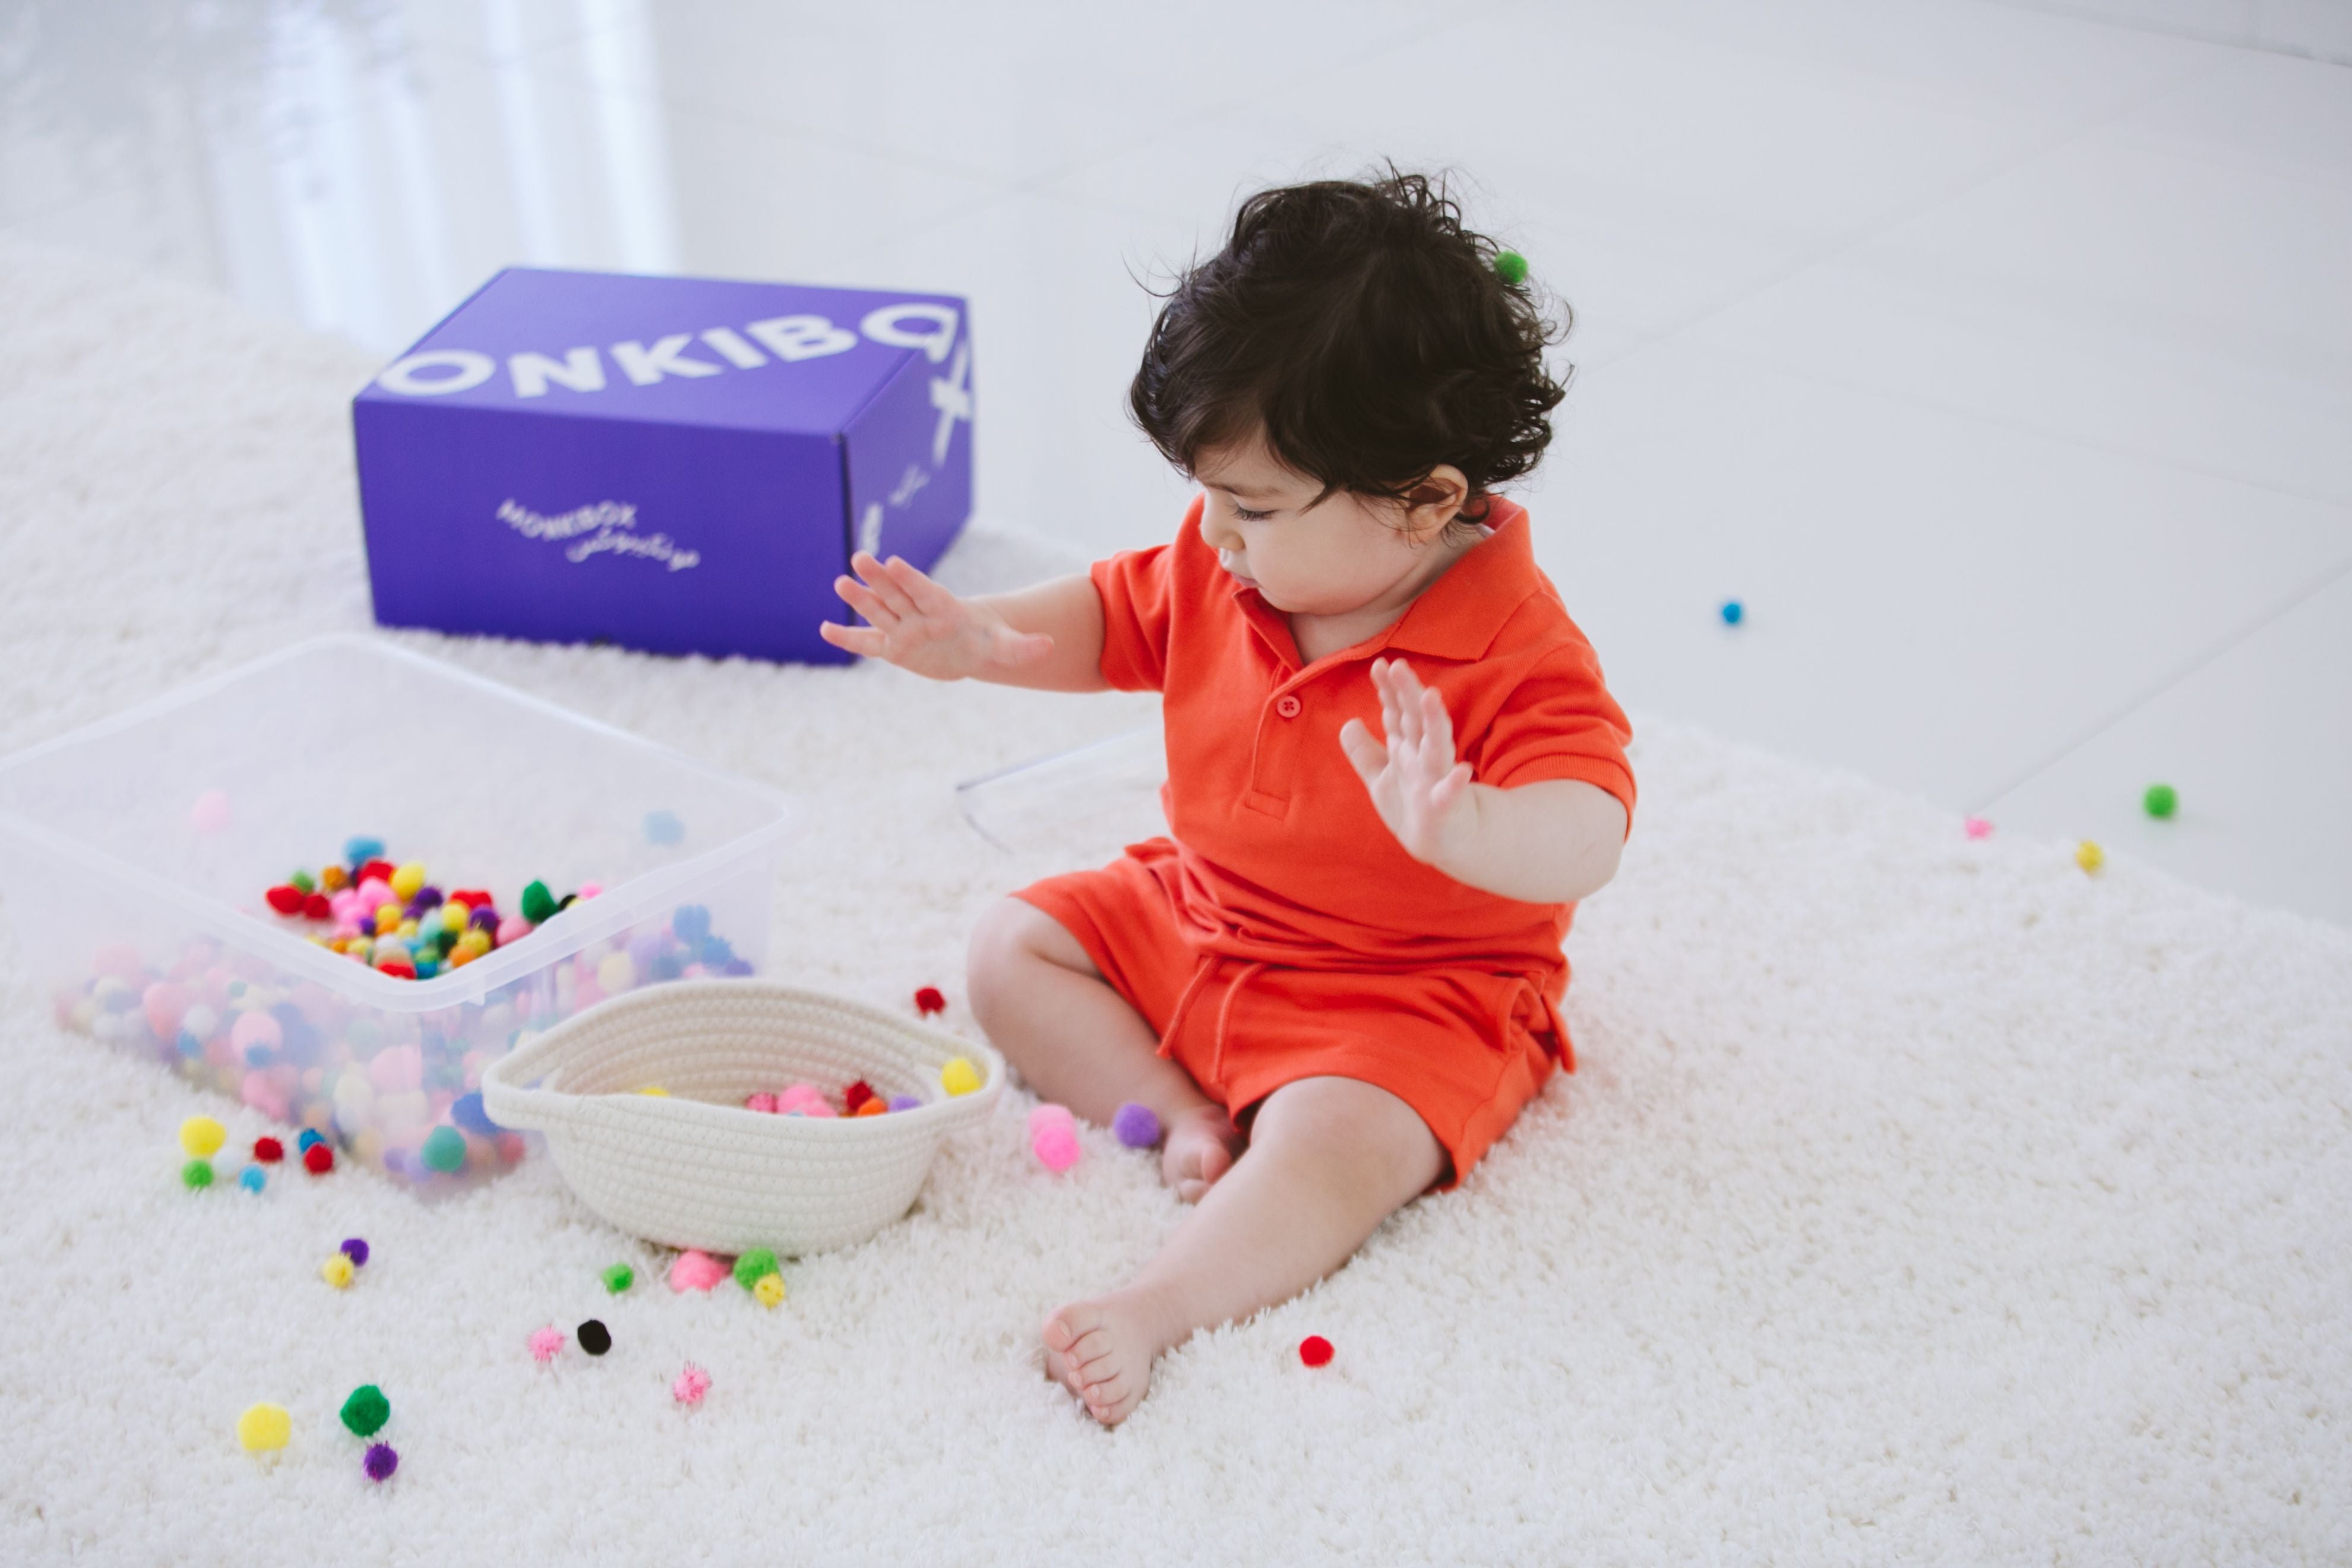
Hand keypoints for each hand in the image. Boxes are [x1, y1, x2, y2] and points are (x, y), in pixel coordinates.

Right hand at [819, 552, 1052, 679]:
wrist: (970, 645)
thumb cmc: (987, 640)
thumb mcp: (1006, 646)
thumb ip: (1023, 646)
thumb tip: (1050, 646)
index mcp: (944, 607)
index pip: (925, 589)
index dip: (910, 577)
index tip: (894, 561)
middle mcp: (918, 613)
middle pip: (896, 592)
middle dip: (879, 577)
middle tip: (861, 557)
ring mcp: (903, 627)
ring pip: (878, 611)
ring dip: (860, 598)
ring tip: (840, 582)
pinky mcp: (893, 646)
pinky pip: (867, 642)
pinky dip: (848, 638)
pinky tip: (825, 630)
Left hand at [1338, 658, 1479, 867]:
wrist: (1443, 843)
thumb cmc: (1412, 806)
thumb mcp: (1382, 777)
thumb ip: (1364, 751)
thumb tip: (1348, 722)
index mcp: (1408, 748)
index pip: (1398, 712)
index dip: (1389, 690)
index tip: (1380, 665)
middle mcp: (1423, 757)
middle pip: (1415, 719)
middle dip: (1408, 692)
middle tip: (1398, 665)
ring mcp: (1436, 779)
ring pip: (1436, 745)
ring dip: (1434, 721)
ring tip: (1431, 696)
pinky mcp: (1446, 807)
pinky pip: (1451, 794)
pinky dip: (1455, 783)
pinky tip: (1462, 771)